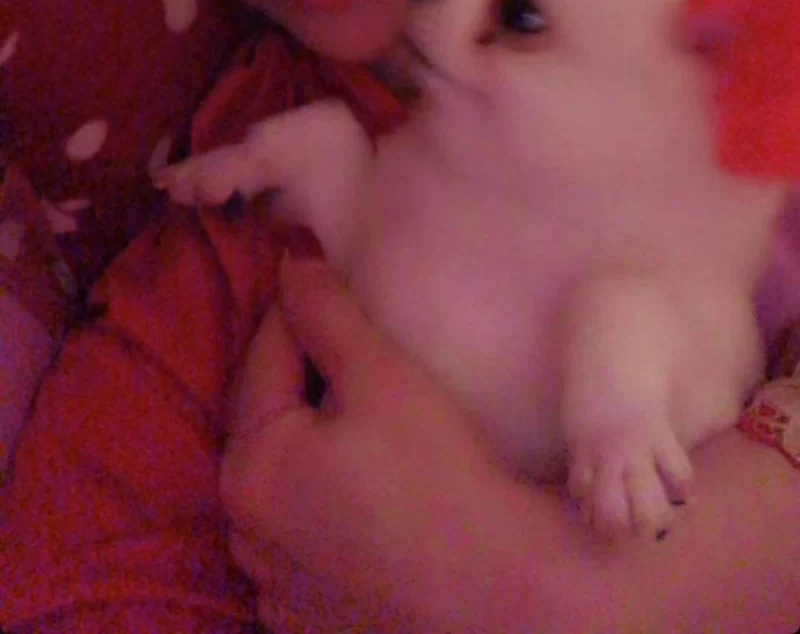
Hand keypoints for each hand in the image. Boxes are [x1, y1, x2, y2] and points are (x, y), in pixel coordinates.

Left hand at [220, 240, 553, 632]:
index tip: (337, 282)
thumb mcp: (381, 375)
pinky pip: (309, 539)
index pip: (264, 353)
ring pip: (288, 483)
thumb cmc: (442, 481)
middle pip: (270, 420)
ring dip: (315, 444)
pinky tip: (377, 492)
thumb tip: (291, 262)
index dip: (303, 307)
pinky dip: (330, 507)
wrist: (505, 602)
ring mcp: (276, 585)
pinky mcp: (311, 620)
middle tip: (359, 344)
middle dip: (305, 376)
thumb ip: (326, 312)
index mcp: (249, 466)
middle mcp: (245, 532)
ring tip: (371, 416)